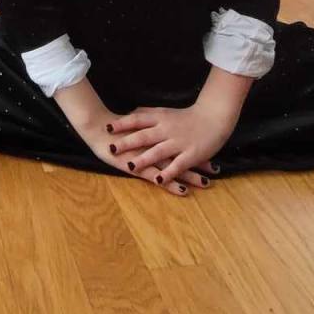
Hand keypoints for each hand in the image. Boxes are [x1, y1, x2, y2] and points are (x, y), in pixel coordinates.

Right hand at [55, 83, 212, 197]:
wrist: (97, 128)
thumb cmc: (114, 128)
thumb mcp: (133, 123)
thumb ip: (144, 125)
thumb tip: (154, 123)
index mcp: (155, 133)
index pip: (180, 142)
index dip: (195, 147)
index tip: (210, 151)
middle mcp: (155, 145)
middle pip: (181, 155)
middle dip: (198, 162)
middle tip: (215, 169)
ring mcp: (148, 157)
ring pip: (174, 167)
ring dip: (191, 175)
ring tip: (207, 183)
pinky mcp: (139, 167)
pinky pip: (159, 177)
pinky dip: (172, 183)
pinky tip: (184, 190)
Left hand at [109, 101, 233, 188]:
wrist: (215, 116)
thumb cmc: (189, 116)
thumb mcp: (166, 111)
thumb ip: (149, 113)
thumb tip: (131, 112)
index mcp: (161, 118)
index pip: (138, 119)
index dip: (123, 124)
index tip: (107, 127)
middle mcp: (168, 129)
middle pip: (145, 135)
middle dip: (128, 143)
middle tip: (112, 148)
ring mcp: (179, 142)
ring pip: (159, 151)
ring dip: (145, 159)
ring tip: (131, 166)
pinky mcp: (191, 154)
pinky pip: (178, 165)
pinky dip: (168, 173)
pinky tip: (158, 181)